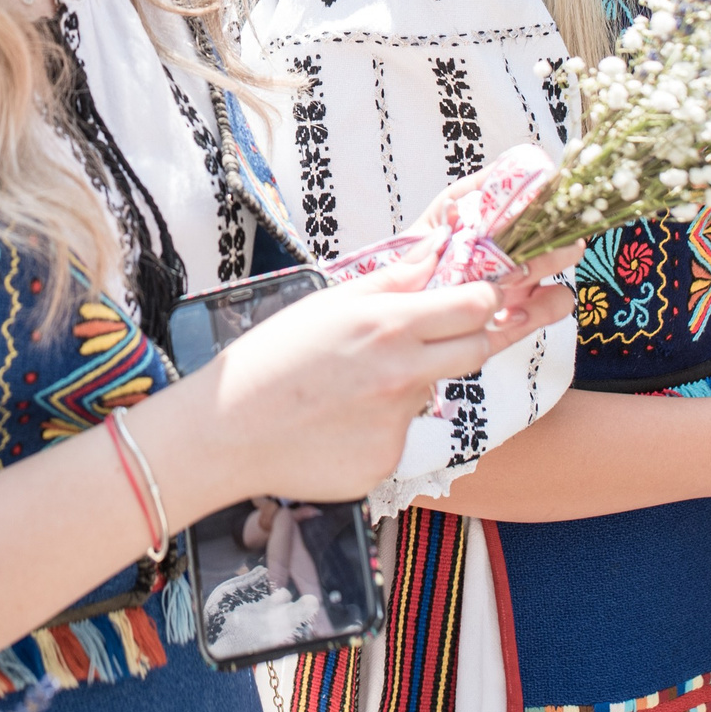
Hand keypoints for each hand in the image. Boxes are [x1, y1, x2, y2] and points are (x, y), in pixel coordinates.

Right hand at [184, 243, 573, 505]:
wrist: (226, 431)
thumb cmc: (270, 359)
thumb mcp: (328, 304)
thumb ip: (390, 281)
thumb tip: (436, 249)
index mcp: (388, 325)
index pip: (476, 305)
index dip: (484, 299)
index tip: (478, 298)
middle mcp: (403, 374)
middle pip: (475, 350)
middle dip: (468, 339)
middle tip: (431, 340)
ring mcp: (399, 423)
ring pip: (429, 395)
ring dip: (407, 387)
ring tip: (349, 390)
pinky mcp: (388, 462)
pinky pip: (399, 438)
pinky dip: (377, 430)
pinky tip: (334, 427)